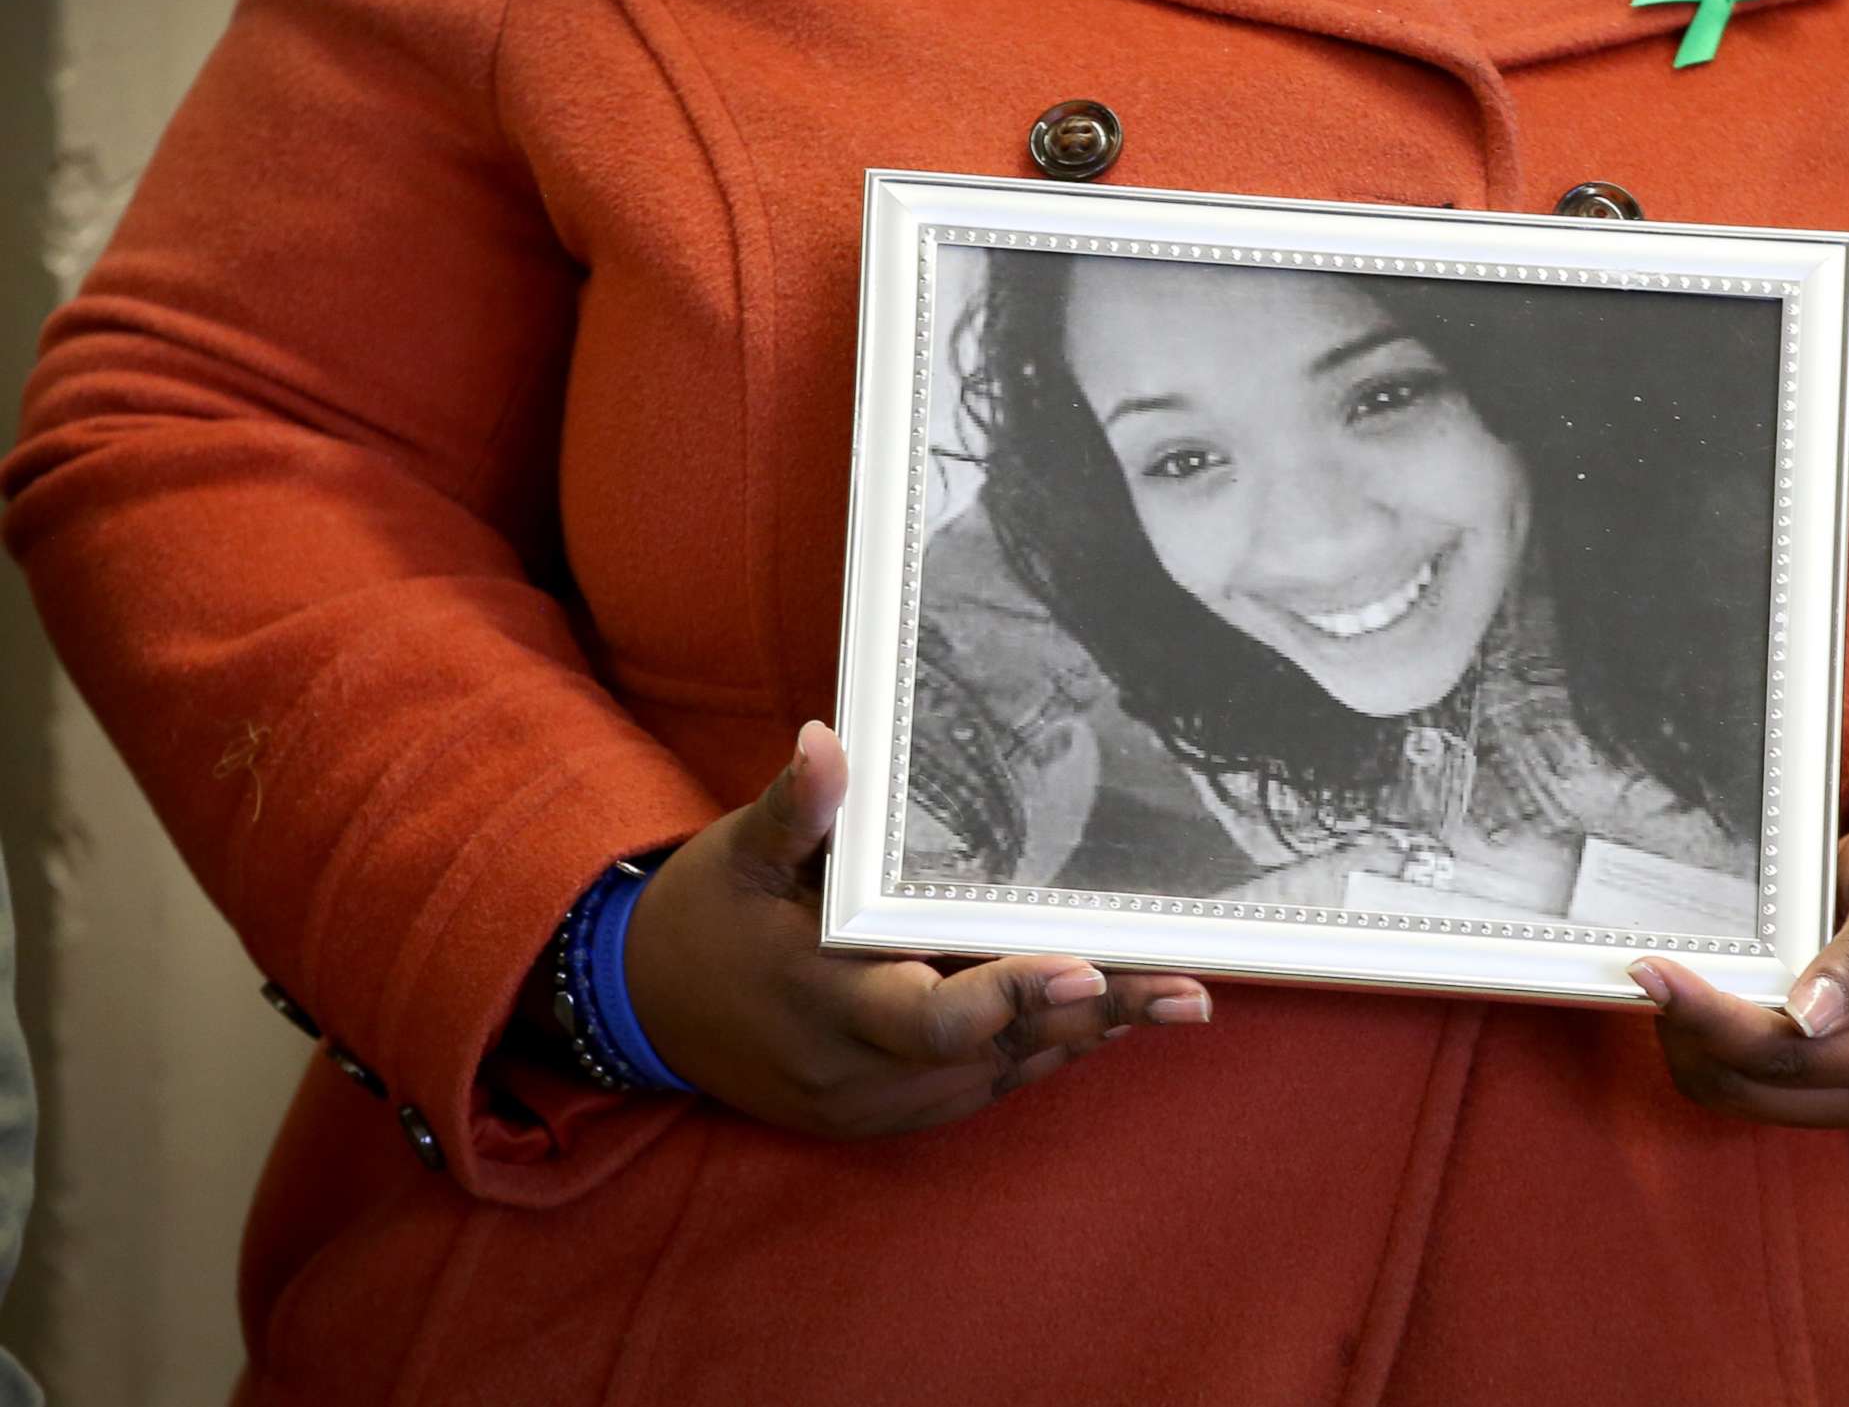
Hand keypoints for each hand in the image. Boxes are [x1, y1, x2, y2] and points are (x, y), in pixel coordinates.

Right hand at [624, 721, 1213, 1136]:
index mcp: (826, 1000)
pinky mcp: (881, 1118)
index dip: (1013, 997)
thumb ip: (794, 810)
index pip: (936, 1017)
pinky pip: (980, 1092)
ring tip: (1177, 1002)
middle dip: (1096, 1020)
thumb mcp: (739, 855)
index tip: (1087, 969)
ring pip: (1001, 1078)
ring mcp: (873, 1106)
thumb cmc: (706, 916)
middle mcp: (858, 1070)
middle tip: (1191, 992)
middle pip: (998, 1053)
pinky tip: (1104, 1023)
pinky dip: (1040, 1056)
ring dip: (1084, 1040)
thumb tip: (827, 742)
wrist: (646, 1009)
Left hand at [1626, 782, 1848, 1126]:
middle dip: (1691, 1035)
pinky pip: (1747, 1078)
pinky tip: (1697, 992)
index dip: (1711, 1018)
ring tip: (1670, 976)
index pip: (1786, 1055)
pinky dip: (1710, 1041)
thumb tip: (1808, 1017)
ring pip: (1736, 1092)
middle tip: (1649, 967)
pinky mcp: (1824, 1076)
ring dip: (1693, 1042)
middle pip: (1749, 1088)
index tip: (1652, 971)